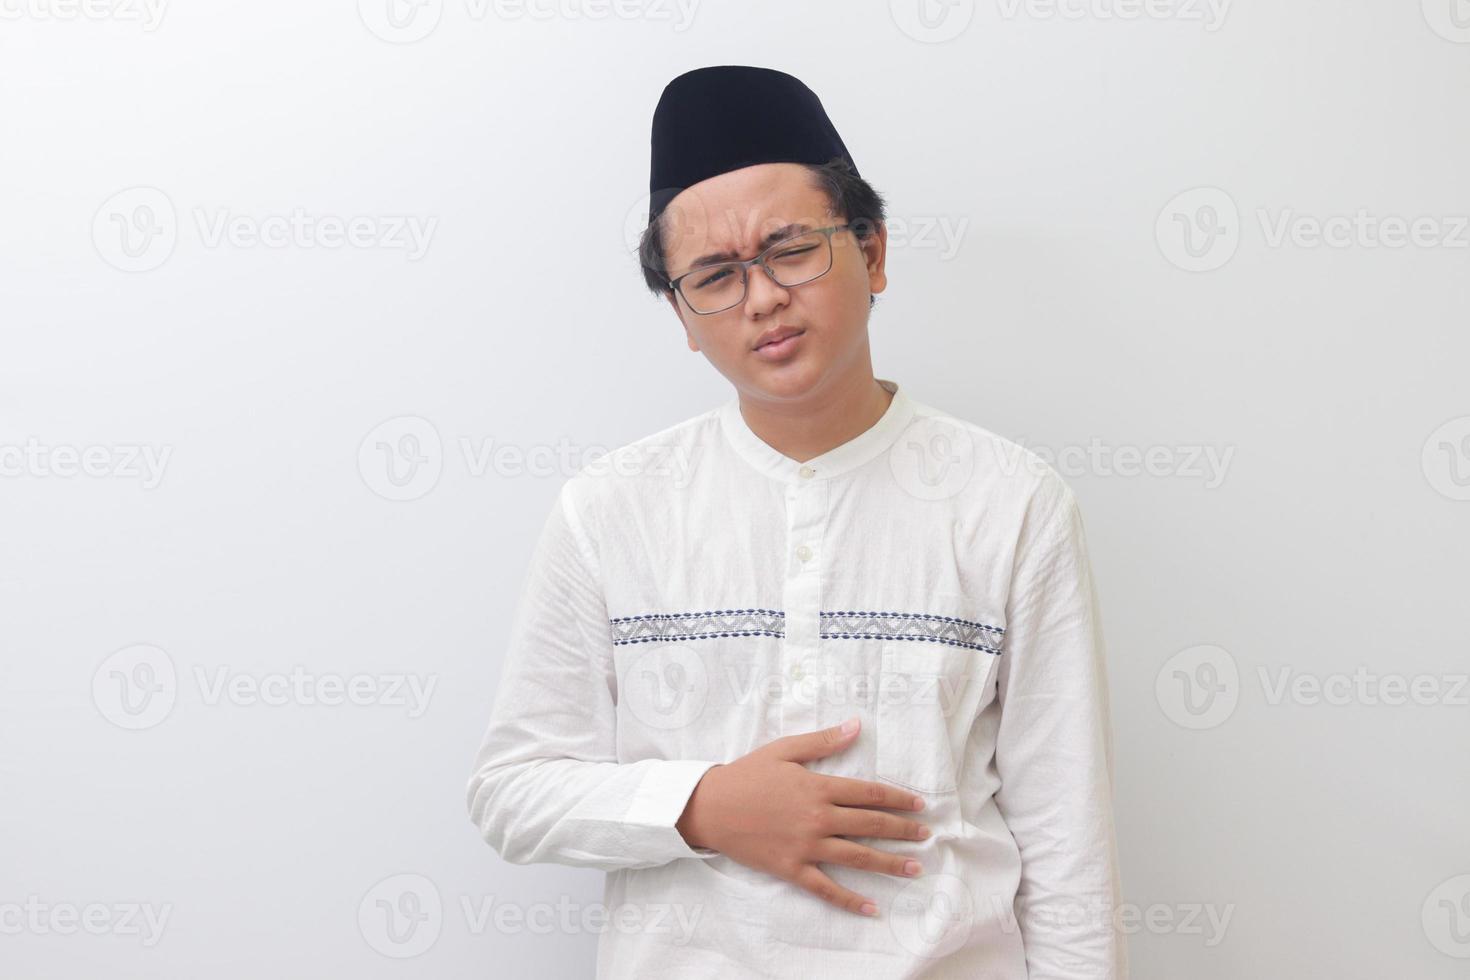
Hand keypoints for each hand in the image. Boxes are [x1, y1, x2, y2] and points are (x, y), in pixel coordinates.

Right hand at [674, 715, 929, 916]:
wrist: (710, 806)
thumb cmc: (747, 774)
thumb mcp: (784, 750)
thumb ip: (823, 741)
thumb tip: (856, 725)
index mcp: (818, 787)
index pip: (869, 793)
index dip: (898, 799)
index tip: (919, 805)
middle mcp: (818, 818)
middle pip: (871, 825)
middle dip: (903, 831)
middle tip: (927, 836)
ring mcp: (806, 846)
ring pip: (857, 857)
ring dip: (889, 864)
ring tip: (914, 868)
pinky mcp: (792, 868)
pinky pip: (826, 887)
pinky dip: (850, 900)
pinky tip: (872, 908)